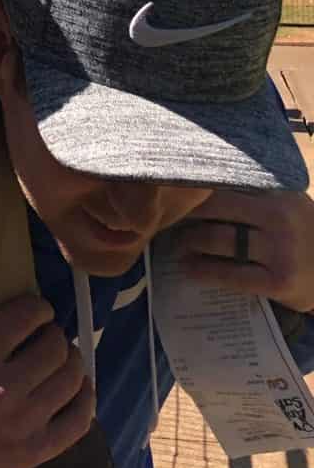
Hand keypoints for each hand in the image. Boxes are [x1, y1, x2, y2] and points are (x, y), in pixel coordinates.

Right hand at [0, 295, 93, 467]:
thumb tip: (13, 296)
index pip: (25, 317)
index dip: (39, 308)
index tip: (40, 311)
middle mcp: (3, 389)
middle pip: (55, 347)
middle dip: (56, 335)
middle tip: (50, 338)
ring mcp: (24, 423)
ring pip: (72, 379)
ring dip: (73, 362)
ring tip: (64, 360)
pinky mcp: (37, 450)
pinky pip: (79, 420)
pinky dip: (86, 398)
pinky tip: (79, 387)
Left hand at [172, 189, 313, 313]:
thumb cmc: (303, 232)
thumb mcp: (287, 203)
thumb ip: (253, 194)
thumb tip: (200, 187)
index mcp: (278, 194)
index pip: (225, 185)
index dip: (194, 190)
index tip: (170, 191)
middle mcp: (279, 218)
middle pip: (216, 210)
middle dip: (186, 215)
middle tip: (167, 219)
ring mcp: (280, 251)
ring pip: (219, 241)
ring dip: (189, 242)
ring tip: (175, 244)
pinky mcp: (279, 281)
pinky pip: (231, 275)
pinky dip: (205, 271)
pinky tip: (189, 269)